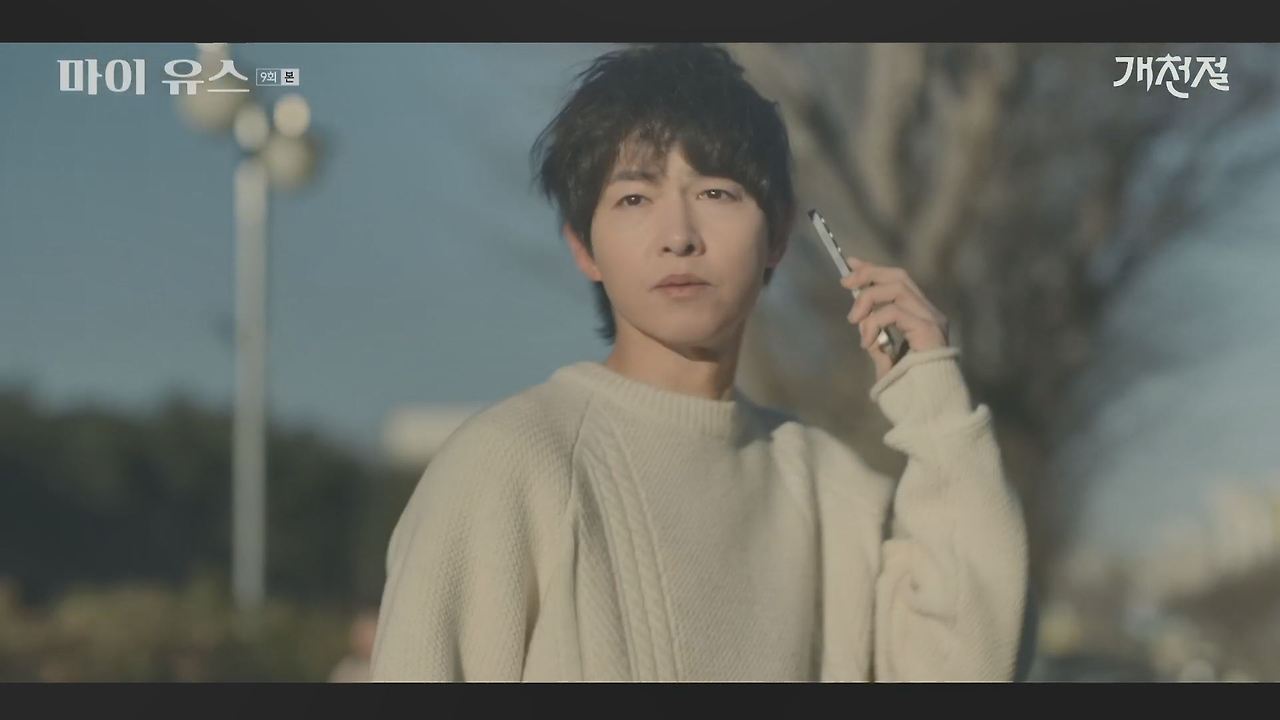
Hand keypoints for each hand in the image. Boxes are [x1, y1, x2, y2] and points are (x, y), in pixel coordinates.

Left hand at [840, 256, 949, 381]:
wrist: (929, 410)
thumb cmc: (909, 390)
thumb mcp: (885, 360)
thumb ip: (875, 339)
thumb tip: (859, 319)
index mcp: (920, 317)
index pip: (897, 281)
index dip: (873, 269)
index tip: (850, 263)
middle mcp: (929, 313)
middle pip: (898, 276)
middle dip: (868, 274)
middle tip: (844, 283)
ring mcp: (931, 319)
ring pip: (896, 287)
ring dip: (867, 299)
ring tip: (853, 320)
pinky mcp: (928, 329)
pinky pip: (894, 311)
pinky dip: (874, 322)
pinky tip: (867, 342)